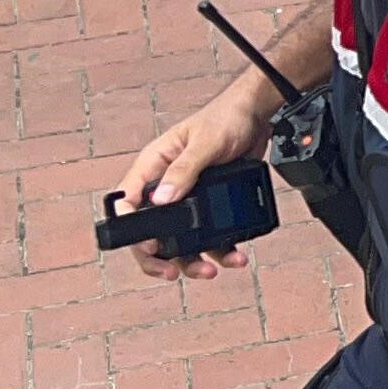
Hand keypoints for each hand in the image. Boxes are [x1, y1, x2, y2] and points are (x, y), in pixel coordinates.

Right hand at [115, 88, 268, 280]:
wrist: (259, 116)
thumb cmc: (226, 117)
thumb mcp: (205, 143)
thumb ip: (184, 170)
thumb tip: (162, 200)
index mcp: (152, 167)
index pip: (128, 203)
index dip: (132, 230)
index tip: (150, 247)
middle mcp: (165, 187)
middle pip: (151, 233)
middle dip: (161, 258)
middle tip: (173, 273)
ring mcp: (188, 199)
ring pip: (181, 241)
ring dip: (194, 260)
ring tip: (212, 269)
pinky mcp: (211, 205)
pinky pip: (210, 235)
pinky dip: (221, 250)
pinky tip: (234, 256)